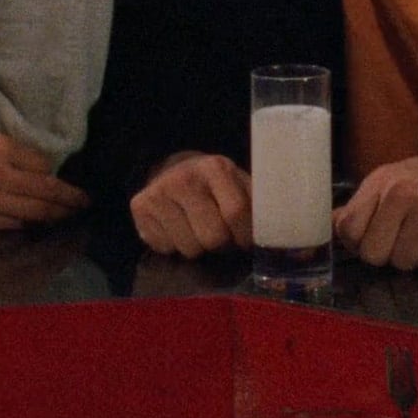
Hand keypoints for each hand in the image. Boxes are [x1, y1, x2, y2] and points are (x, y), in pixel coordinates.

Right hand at [0, 122, 89, 230]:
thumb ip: (5, 143)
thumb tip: (28, 158)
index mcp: (1, 150)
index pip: (43, 165)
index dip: (54, 173)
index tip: (62, 178)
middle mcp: (1, 178)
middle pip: (46, 192)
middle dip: (70, 200)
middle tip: (85, 203)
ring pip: (33, 213)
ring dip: (55, 216)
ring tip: (69, 217)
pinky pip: (10, 225)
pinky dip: (26, 224)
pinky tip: (36, 224)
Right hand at [129, 152, 252, 258]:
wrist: (172, 171)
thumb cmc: (214, 186)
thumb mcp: (238, 185)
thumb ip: (255, 205)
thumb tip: (277, 231)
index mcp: (216, 168)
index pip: (236, 212)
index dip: (244, 235)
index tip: (244, 240)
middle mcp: (184, 177)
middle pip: (213, 237)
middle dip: (221, 245)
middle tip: (220, 237)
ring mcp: (159, 191)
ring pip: (189, 249)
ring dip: (198, 248)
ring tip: (196, 230)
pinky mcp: (140, 206)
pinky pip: (165, 248)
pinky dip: (174, 246)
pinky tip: (176, 229)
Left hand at [333, 149, 417, 270]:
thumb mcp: (390, 181)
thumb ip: (361, 205)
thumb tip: (333, 227)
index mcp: (380, 181)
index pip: (348, 229)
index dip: (359, 242)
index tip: (374, 237)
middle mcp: (401, 192)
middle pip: (373, 253)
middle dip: (386, 254)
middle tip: (402, 239)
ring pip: (402, 262)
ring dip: (413, 257)